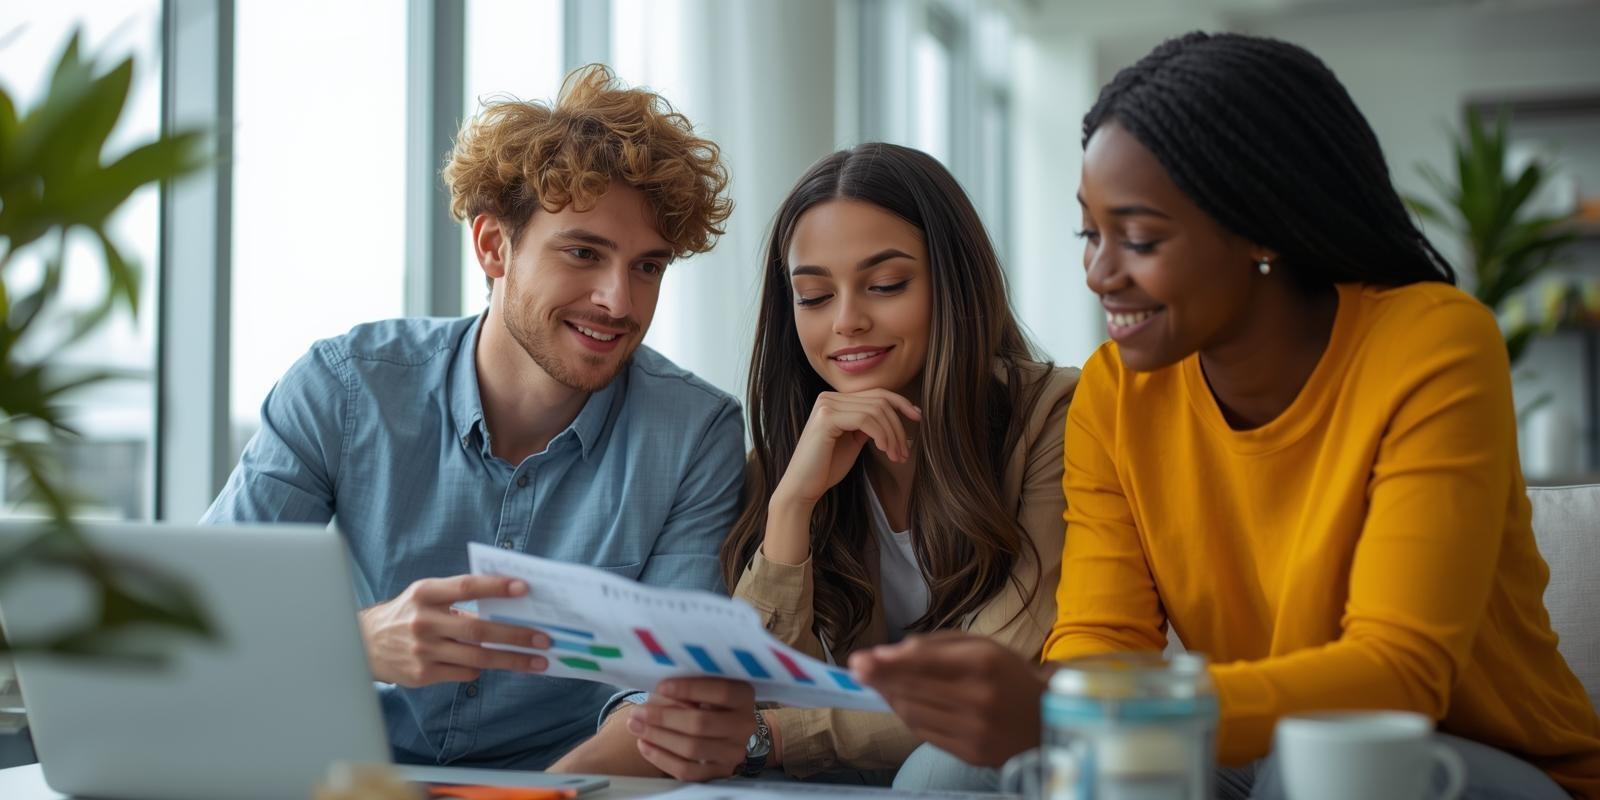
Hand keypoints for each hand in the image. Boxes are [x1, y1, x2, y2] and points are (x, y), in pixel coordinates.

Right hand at [358, 574, 551, 686]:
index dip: (496, 586)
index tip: (524, 588)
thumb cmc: (407, 614)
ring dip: (512, 660)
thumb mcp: (425, 596)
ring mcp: (423, 651)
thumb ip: (458, 598)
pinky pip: (465, 672)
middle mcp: (424, 621)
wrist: (363, 645)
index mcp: (425, 593)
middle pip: (479, 629)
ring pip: (477, 657)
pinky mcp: (423, 675)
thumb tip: (505, 604)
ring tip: (537, 661)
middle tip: (544, 639)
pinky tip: (496, 664)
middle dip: (516, 635)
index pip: (467, 587)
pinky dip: (482, 668)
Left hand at [627, 678, 757, 780]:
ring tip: (635, 725)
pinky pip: (687, 770)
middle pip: (702, 723)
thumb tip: (660, 692)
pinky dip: (661, 758)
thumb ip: (685, 688)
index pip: (721, 691)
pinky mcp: (720, 771)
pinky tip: (644, 744)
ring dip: (658, 737)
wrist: (718, 726)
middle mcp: (745, 724)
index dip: (689, 689)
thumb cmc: (702, 698)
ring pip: (692, 749)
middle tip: (638, 712)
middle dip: (664, 717)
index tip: (661, 686)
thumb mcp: (699, 687)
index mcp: (744, 695)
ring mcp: (734, 751)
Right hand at [773, 389, 921, 509]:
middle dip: (898, 426)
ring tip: (896, 456)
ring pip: (876, 410)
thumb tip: (896, 415)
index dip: (900, 403)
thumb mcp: (853, 440)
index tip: (917, 417)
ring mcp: (826, 405)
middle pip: (879, 401)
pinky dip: (881, 434)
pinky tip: (883, 450)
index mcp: (835, 400)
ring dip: (892, 435)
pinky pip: (865, 419)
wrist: (803, 487)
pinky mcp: (826, 418)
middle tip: (904, 451)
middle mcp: (828, 397)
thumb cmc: (826, 467)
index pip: (876, 393)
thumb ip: (869, 424)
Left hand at [850, 631, 1044, 766]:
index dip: (888, 663)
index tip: (862, 658)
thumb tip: (894, 652)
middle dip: (880, 678)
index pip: (924, 663)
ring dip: (890, 697)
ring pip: (914, 712)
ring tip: (877, 683)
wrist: (1048, 722)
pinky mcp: (970, 753)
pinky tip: (898, 702)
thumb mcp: (983, 646)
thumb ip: (938, 645)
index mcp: (984, 663)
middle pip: (914, 688)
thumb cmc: (1010, 676)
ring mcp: (974, 729)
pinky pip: (924, 733)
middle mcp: (979, 698)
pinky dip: (906, 715)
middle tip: (856, 669)